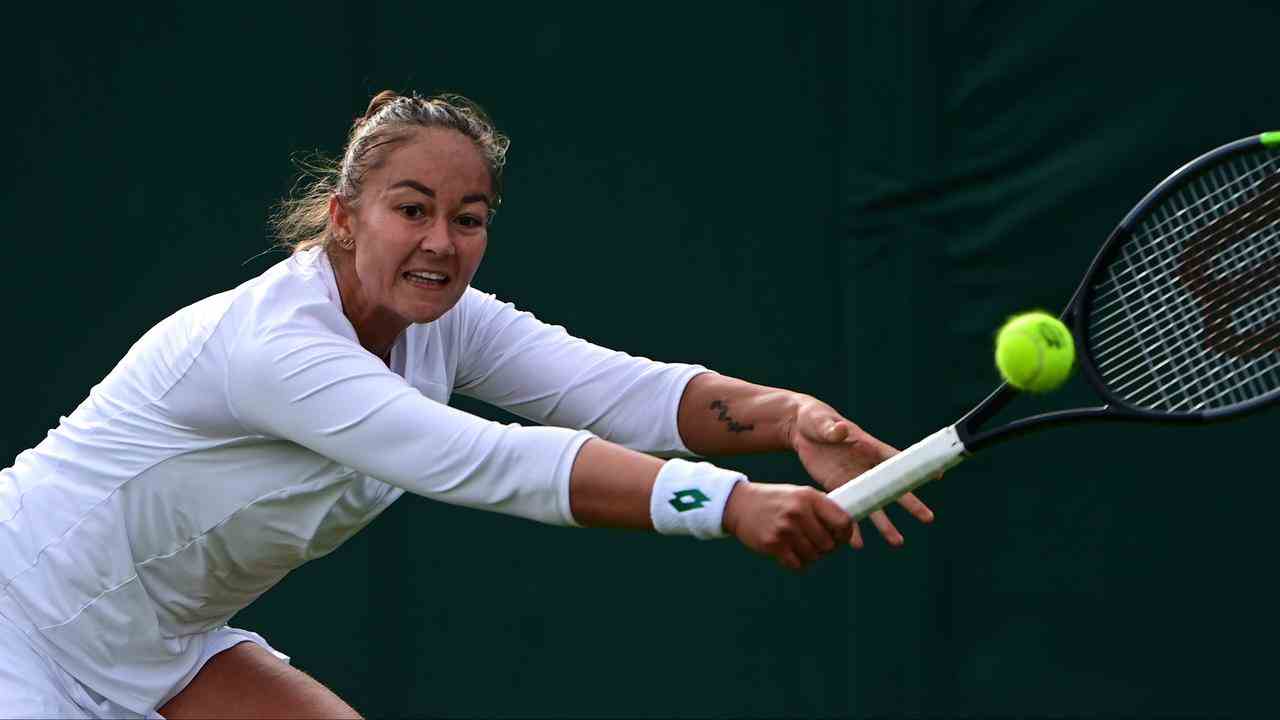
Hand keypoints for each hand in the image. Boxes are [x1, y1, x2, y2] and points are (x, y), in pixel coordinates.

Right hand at [723, 483, 853, 570]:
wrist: (740, 504)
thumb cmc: (776, 501)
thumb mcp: (800, 495)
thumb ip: (822, 509)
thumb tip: (850, 532)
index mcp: (809, 497)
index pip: (843, 522)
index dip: (846, 534)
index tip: (840, 537)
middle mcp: (798, 512)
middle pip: (829, 544)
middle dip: (826, 548)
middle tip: (816, 543)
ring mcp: (785, 529)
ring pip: (814, 556)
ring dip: (810, 555)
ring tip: (800, 545)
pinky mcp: (773, 544)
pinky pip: (797, 564)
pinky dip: (797, 562)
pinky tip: (789, 551)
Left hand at [784, 395, 934, 547]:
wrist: (799, 430)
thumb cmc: (815, 419)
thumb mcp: (821, 421)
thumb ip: (832, 428)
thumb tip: (840, 430)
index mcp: (868, 446)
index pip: (896, 458)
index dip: (915, 468)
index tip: (938, 477)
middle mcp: (866, 466)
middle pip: (892, 488)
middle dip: (910, 503)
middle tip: (928, 518)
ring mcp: (854, 479)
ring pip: (873, 505)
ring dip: (884, 524)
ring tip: (898, 542)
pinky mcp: (838, 487)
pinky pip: (848, 509)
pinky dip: (851, 527)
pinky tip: (857, 544)